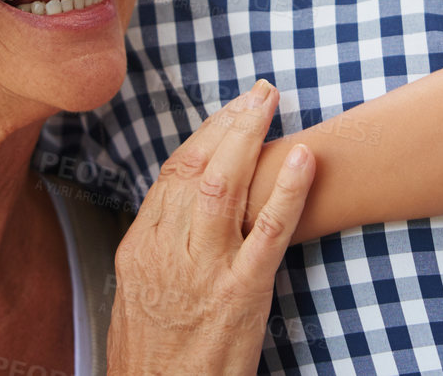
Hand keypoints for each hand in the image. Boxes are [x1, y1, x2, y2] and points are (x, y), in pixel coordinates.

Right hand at [107, 80, 315, 374]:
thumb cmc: (153, 358)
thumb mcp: (137, 295)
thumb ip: (159, 248)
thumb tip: (179, 210)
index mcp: (141, 248)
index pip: (172, 173)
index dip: (204, 135)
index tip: (229, 112)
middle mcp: (169, 251)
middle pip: (197, 168)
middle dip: (229, 123)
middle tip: (258, 94)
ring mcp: (205, 270)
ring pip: (226, 186)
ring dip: (251, 138)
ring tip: (272, 106)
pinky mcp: (242, 292)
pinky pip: (269, 232)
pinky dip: (288, 191)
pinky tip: (305, 159)